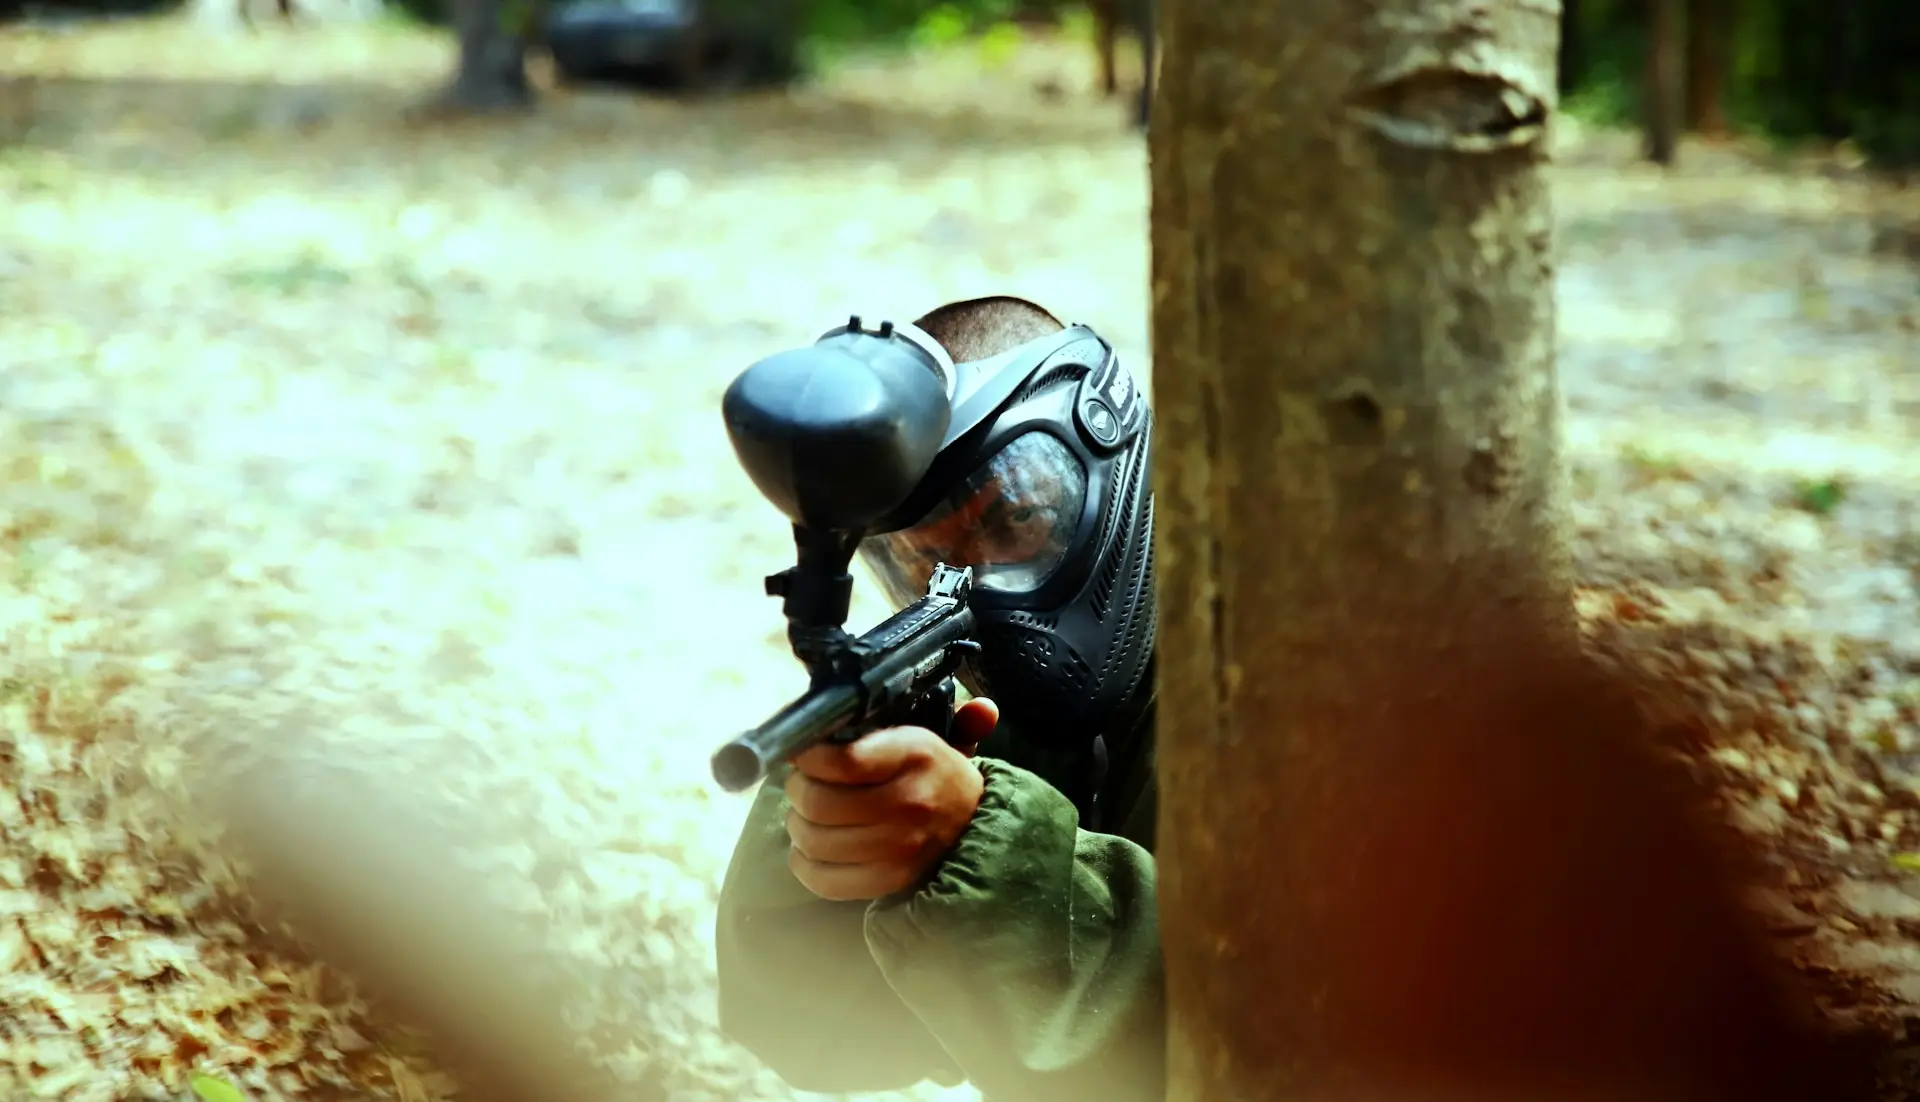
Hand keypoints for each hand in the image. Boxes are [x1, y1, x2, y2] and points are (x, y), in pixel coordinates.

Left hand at [784, 697, 1000, 901]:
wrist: (974, 830)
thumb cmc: (936, 777)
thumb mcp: (933, 737)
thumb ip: (932, 712)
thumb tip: (983, 708)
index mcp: (916, 755)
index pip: (842, 760)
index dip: (807, 758)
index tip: (803, 754)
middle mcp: (908, 802)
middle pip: (819, 802)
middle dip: (797, 789)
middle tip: (799, 783)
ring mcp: (899, 847)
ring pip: (815, 839)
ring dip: (797, 824)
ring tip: (804, 812)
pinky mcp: (888, 881)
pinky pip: (823, 879)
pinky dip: (803, 862)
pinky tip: (808, 847)